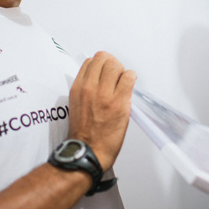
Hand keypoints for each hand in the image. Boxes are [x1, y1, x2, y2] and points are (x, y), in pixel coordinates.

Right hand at [67, 51, 136, 170]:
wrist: (88, 150)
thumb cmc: (83, 132)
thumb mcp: (77, 104)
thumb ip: (87, 89)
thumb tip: (100, 77)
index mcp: (78, 88)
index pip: (90, 61)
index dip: (101, 63)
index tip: (106, 70)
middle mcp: (90, 88)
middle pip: (104, 59)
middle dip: (112, 64)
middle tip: (117, 74)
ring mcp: (105, 94)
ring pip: (116, 65)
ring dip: (122, 71)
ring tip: (123, 81)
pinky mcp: (119, 102)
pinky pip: (129, 77)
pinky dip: (131, 77)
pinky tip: (129, 85)